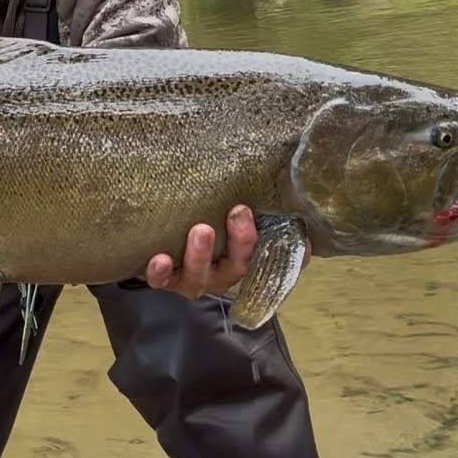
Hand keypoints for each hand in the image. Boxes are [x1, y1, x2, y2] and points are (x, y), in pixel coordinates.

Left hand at [144, 205, 311, 299]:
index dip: (292, 258)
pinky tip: (158, 258)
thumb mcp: (227, 212)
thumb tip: (287, 176)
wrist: (155, 242)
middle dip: (241, 241)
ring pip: (200, 276)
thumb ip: (253, 202)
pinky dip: (160, 272)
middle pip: (237, 266)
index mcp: (242, 259)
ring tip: (201, 230)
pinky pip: (161, 281)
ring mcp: (191, 279)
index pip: (272, 260)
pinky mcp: (162, 279)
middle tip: (238, 213)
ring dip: (201, 254)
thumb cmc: (202, 221)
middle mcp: (220, 274)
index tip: (302, 241)